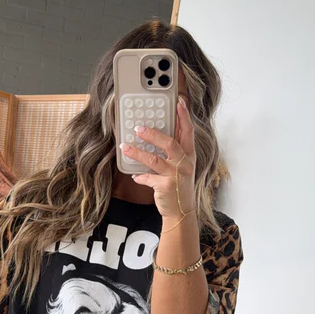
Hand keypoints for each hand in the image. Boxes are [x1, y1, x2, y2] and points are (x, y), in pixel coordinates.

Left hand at [120, 97, 196, 218]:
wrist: (181, 211)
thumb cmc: (179, 186)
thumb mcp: (181, 166)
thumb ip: (173, 152)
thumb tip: (157, 134)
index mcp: (189, 155)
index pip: (188, 131)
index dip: (184, 116)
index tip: (178, 102)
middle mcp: (185, 164)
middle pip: (170, 143)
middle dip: (153, 134)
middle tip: (138, 128)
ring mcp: (176, 175)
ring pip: (154, 160)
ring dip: (138, 152)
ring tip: (125, 147)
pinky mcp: (165, 187)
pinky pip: (148, 178)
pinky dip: (140, 176)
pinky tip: (134, 175)